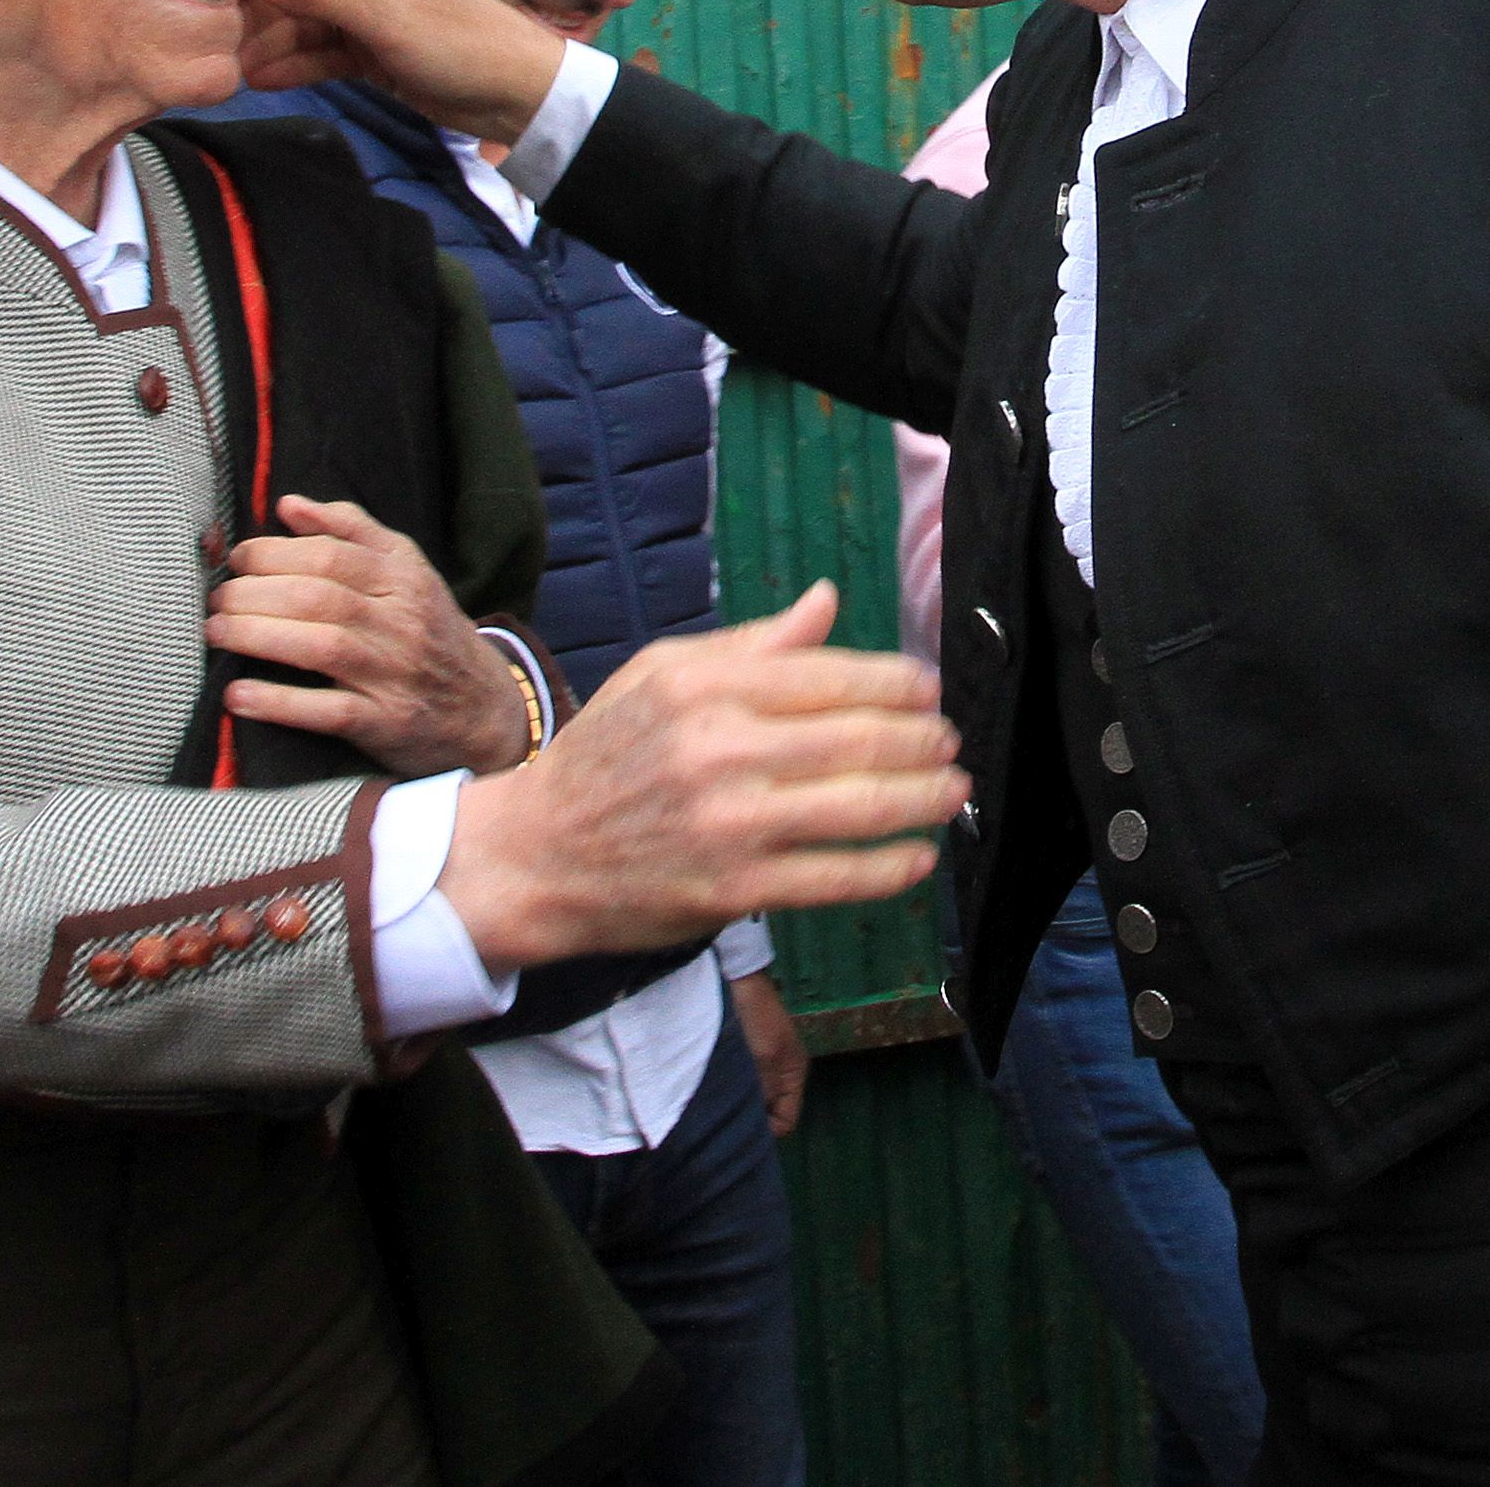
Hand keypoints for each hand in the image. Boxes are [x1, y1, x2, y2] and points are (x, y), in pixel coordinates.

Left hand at [209, 496, 531, 775]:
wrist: (486, 708)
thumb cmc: (429, 632)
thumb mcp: (407, 570)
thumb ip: (352, 530)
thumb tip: (288, 504)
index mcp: (404, 578)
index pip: (332, 556)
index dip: (275, 553)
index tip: (237, 559)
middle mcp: (402, 623)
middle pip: (320, 598)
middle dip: (255, 594)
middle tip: (217, 598)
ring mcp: (395, 675)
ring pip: (322, 647)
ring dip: (258, 637)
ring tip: (215, 632)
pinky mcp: (385, 723)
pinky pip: (329, 711)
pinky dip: (280, 703)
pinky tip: (239, 695)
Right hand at [243, 0, 568, 147]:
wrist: (517, 95)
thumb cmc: (463, 44)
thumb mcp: (388, 19)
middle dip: (260, 15)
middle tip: (221, 45)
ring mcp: (367, 18)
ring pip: (305, 26)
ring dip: (272, 46)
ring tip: (234, 71)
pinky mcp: (370, 55)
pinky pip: (323, 55)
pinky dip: (296, 66)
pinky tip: (263, 79)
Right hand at [439, 582, 968, 971]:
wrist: (537, 854)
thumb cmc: (607, 755)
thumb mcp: (662, 674)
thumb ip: (752, 644)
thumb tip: (827, 601)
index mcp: (705, 686)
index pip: (829, 675)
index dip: (896, 683)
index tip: (928, 689)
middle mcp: (720, 748)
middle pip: (857, 738)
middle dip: (922, 739)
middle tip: (950, 740)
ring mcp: (731, 823)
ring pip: (859, 807)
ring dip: (924, 798)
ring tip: (952, 789)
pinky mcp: (736, 889)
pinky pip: (835, 877)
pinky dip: (889, 868)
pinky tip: (919, 857)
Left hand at [732, 969, 809, 1136]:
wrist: (736, 975)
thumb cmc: (754, 1016)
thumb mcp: (762, 1058)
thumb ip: (764, 1092)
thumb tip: (760, 1127)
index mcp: (794, 1074)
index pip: (786, 1121)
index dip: (766, 1132)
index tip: (739, 1131)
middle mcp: (782, 1072)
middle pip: (770, 1112)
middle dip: (751, 1119)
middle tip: (724, 1122)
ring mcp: (764, 1062)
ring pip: (754, 1098)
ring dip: (739, 1102)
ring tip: (716, 1104)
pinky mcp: (745, 1053)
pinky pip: (742, 1082)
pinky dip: (731, 1087)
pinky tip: (714, 1087)